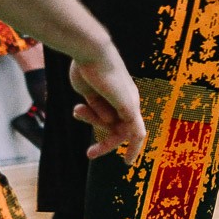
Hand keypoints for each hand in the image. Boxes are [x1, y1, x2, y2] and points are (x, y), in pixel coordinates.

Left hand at [69, 47, 147, 164]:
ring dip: (90, 120)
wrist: (91, 54)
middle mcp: (121, 104)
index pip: (135, 133)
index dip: (133, 149)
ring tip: (79, 110)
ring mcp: (106, 99)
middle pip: (114, 131)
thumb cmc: (110, 77)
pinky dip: (83, 114)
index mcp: (132, 106)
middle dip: (103, 142)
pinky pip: (89, 112)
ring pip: (100, 121)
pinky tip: (78, 107)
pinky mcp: (92, 95)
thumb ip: (133, 122)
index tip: (126, 164)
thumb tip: (140, 138)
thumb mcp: (125, 103)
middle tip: (90, 153)